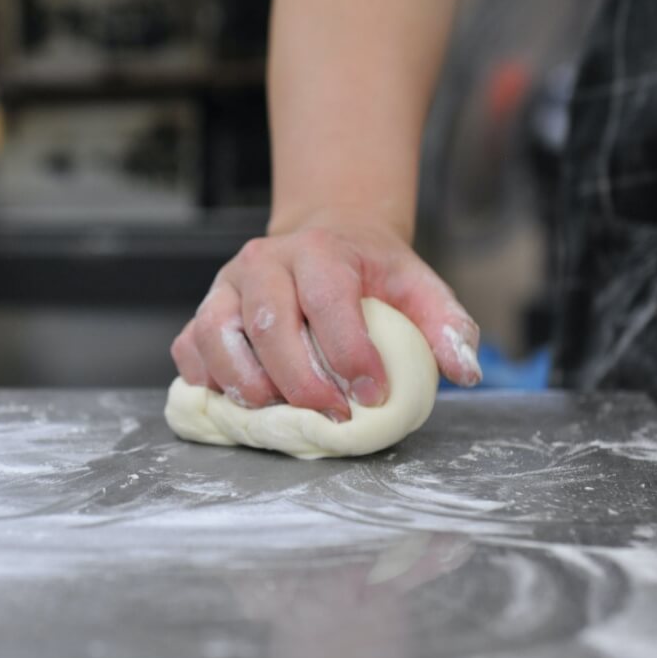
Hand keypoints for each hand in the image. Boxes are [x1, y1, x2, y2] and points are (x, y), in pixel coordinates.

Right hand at [170, 213, 481, 421]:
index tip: (371, 395)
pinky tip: (238, 403)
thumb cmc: (371, 274)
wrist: (326, 240)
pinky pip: (190, 347)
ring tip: (278, 414)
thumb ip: (448, 325)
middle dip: (300, 383)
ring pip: (217, 335)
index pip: (328, 303)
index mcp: (320, 253)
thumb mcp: (419, 287)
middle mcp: (265, 263)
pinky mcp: (204, 311)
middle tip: (332, 417)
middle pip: (269, 325)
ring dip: (245, 384)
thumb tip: (466, 370)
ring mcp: (227, 287)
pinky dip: (205, 380)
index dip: (349, 354)